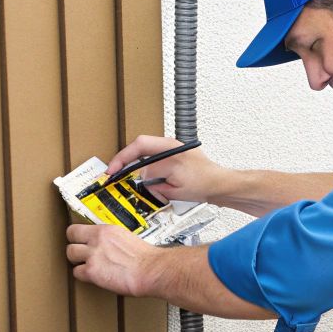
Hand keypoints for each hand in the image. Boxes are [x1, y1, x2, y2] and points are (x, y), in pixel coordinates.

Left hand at [66, 224, 156, 295]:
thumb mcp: (127, 238)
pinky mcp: (92, 271)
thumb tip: (107, 245)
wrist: (151, 270)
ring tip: (88, 267)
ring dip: (77, 262)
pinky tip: (94, 277)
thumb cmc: (146, 258)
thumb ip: (112, 240)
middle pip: (70, 241)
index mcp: (106, 230)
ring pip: (70, 255)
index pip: (77, 229)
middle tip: (83, 257)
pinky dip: (84, 276)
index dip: (77, 238)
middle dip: (76, 250)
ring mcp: (93, 255)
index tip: (82, 243)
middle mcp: (97, 240)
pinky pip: (77, 273)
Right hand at [107, 135, 226, 202]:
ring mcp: (173, 151)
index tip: (112, 170)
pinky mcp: (175, 158)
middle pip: (140, 148)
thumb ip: (154, 179)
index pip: (138, 147)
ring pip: (146, 155)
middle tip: (114, 173)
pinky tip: (149, 181)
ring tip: (130, 178)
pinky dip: (149, 171)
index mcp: (169, 148)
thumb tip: (140, 176)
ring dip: (139, 167)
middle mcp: (170, 146)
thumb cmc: (204, 183)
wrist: (220, 186)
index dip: (122, 158)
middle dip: (126, 161)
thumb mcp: (174, 185)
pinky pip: (155, 161)